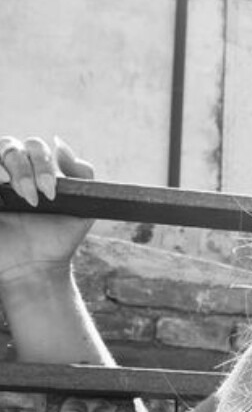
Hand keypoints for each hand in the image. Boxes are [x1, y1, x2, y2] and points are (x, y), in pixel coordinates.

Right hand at [0, 134, 94, 295]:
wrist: (36, 268)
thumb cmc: (59, 238)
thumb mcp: (83, 208)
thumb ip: (82, 174)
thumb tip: (58, 143)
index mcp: (34, 169)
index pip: (34, 146)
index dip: (43, 164)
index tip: (51, 192)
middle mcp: (10, 171)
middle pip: (10, 146)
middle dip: (24, 169)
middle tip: (36, 198)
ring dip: (13, 171)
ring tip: (24, 198)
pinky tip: (2, 194)